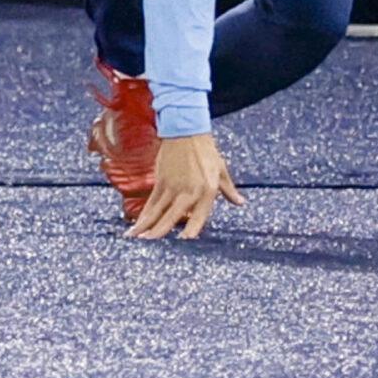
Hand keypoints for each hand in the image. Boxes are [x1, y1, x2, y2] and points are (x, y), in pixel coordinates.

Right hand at [126, 133, 242, 240]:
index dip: (191, 231)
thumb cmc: (207, 151)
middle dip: (160, 233)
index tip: (183, 243)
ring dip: (146, 226)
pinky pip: (152, 202)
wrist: (187, 130)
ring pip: (158, 211)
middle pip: (172, 217)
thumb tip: (241, 203)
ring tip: (136, 239)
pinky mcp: (161, 180)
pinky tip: (137, 225)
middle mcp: (190, 191)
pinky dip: (144, 214)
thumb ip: (229, 190)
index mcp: (208, 191)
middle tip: (150, 246)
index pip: (199, 217)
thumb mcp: (222, 170)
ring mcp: (173, 186)